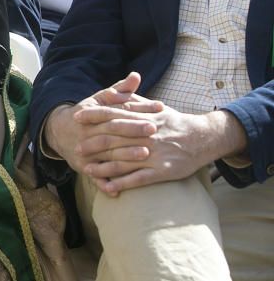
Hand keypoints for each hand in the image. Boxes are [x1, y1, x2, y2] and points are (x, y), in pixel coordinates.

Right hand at [44, 72, 161, 178]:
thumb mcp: (99, 100)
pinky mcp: (83, 166)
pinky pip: (94, 176)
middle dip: (132, 130)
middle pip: (111, 132)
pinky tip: (118, 190)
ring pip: (106, 154)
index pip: (117, 111)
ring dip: (125, 155)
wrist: (59, 132)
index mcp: (92, 115)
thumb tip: (136, 76)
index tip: (157, 108)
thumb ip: (119, 90)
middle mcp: (87, 133)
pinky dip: (105, 184)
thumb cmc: (87, 115)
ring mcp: (85, 151)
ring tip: (146, 154)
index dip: (137, 109)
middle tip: (153, 130)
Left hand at [76, 106, 246, 195]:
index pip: (114, 114)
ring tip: (86, 169)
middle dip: (93, 143)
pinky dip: (122, 183)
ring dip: (103, 166)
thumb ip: (133, 101)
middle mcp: (146, 136)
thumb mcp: (154, 108)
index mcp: (143, 118)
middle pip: (115, 139)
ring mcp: (154, 154)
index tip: (77, 116)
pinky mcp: (162, 171)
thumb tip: (112, 93)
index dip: (94, 115)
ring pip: (123, 161)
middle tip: (77, 148)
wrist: (204, 138)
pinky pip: (138, 179)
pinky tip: (109, 187)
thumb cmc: (174, 122)